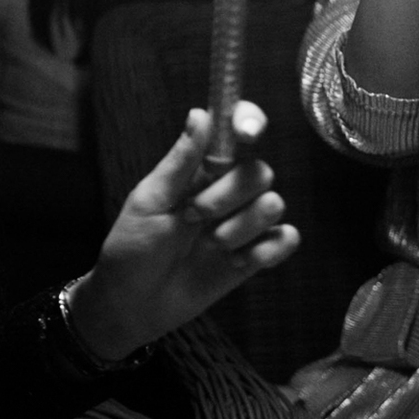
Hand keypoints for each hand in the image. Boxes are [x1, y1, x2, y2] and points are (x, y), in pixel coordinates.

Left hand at [67, 103, 299, 359]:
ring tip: (210, 244)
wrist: (132, 305)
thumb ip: (180, 162)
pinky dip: (267, 250)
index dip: (249, 121)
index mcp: (198, 170)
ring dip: (242, 226)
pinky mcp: (255, 256)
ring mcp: (242, 223)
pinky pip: (286, 240)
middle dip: (228, 195)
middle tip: (193, 216)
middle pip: (259, 171)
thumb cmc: (131, 248)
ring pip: (274, 205)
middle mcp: (226, 191)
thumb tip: (200, 113)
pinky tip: (235, 262)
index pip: (236, 131)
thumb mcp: (148, 202)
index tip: (246, 132)